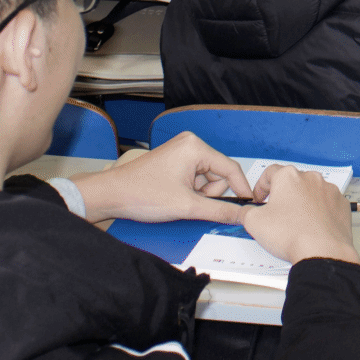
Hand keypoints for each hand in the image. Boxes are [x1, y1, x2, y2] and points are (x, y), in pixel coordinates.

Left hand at [67, 131, 252, 225]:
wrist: (111, 195)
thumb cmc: (142, 194)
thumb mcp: (186, 206)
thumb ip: (218, 210)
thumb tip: (241, 214)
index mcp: (195, 147)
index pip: (230, 168)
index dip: (241, 189)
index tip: (248, 206)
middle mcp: (190, 144)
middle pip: (218, 174)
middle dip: (207, 194)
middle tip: (189, 203)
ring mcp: (181, 152)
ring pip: (206, 179)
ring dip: (197, 195)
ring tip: (177, 200)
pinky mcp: (174, 161)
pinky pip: (194, 179)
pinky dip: (189, 192)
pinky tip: (173, 196)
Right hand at [240, 165, 359, 265]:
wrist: (322, 252)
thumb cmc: (290, 234)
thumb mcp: (254, 223)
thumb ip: (245, 212)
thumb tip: (245, 211)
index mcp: (288, 176)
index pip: (269, 173)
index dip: (261, 187)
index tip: (259, 199)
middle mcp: (311, 178)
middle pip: (292, 182)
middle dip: (283, 195)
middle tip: (276, 213)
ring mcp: (329, 190)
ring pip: (311, 192)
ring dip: (303, 202)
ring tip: (296, 222)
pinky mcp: (342, 204)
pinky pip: (327, 204)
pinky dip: (320, 211)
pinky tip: (313, 226)